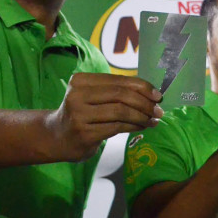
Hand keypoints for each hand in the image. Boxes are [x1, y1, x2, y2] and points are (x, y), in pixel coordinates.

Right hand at [45, 73, 162, 160]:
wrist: (58, 137)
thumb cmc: (83, 114)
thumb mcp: (95, 97)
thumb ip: (118, 92)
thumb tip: (153, 95)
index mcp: (81, 80)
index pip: (119, 81)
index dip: (143, 87)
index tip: (158, 96)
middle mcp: (77, 95)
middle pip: (121, 95)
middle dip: (145, 103)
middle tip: (158, 111)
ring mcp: (79, 115)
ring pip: (120, 112)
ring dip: (142, 116)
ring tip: (153, 120)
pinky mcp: (85, 133)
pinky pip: (117, 127)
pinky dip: (134, 126)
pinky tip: (142, 127)